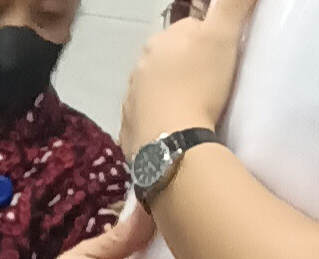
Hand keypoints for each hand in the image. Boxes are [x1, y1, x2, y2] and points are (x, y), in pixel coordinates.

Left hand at [122, 0, 253, 155]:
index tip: (223, 54)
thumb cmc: (200, 85)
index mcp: (159, 42)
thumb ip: (232, 5)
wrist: (172, 142)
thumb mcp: (222, 35)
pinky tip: (175, 124)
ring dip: (172, 90)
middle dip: (187, 63)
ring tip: (194, 103)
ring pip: (155, 86)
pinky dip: (159, 116)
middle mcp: (138, 67)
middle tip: (211, 80)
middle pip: (170, 57)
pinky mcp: (128, 129)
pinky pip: (146, 115)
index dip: (210, 37)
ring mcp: (130, 99)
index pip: (189, 28)